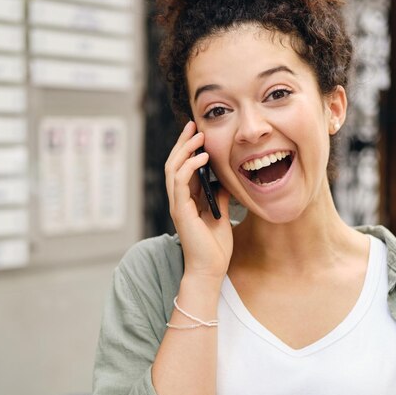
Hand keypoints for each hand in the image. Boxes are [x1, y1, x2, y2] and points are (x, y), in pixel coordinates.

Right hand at [165, 121, 232, 280]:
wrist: (211, 269)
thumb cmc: (215, 247)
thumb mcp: (221, 215)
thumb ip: (219, 197)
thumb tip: (223, 180)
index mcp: (187, 199)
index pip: (182, 167)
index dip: (188, 149)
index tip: (197, 131)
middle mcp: (179, 200)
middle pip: (174, 163)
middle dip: (183, 142)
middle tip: (193, 125)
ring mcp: (177, 204)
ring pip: (173, 168)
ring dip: (185, 150)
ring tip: (198, 136)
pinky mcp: (180, 211)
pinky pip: (179, 182)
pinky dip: (189, 167)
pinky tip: (202, 157)